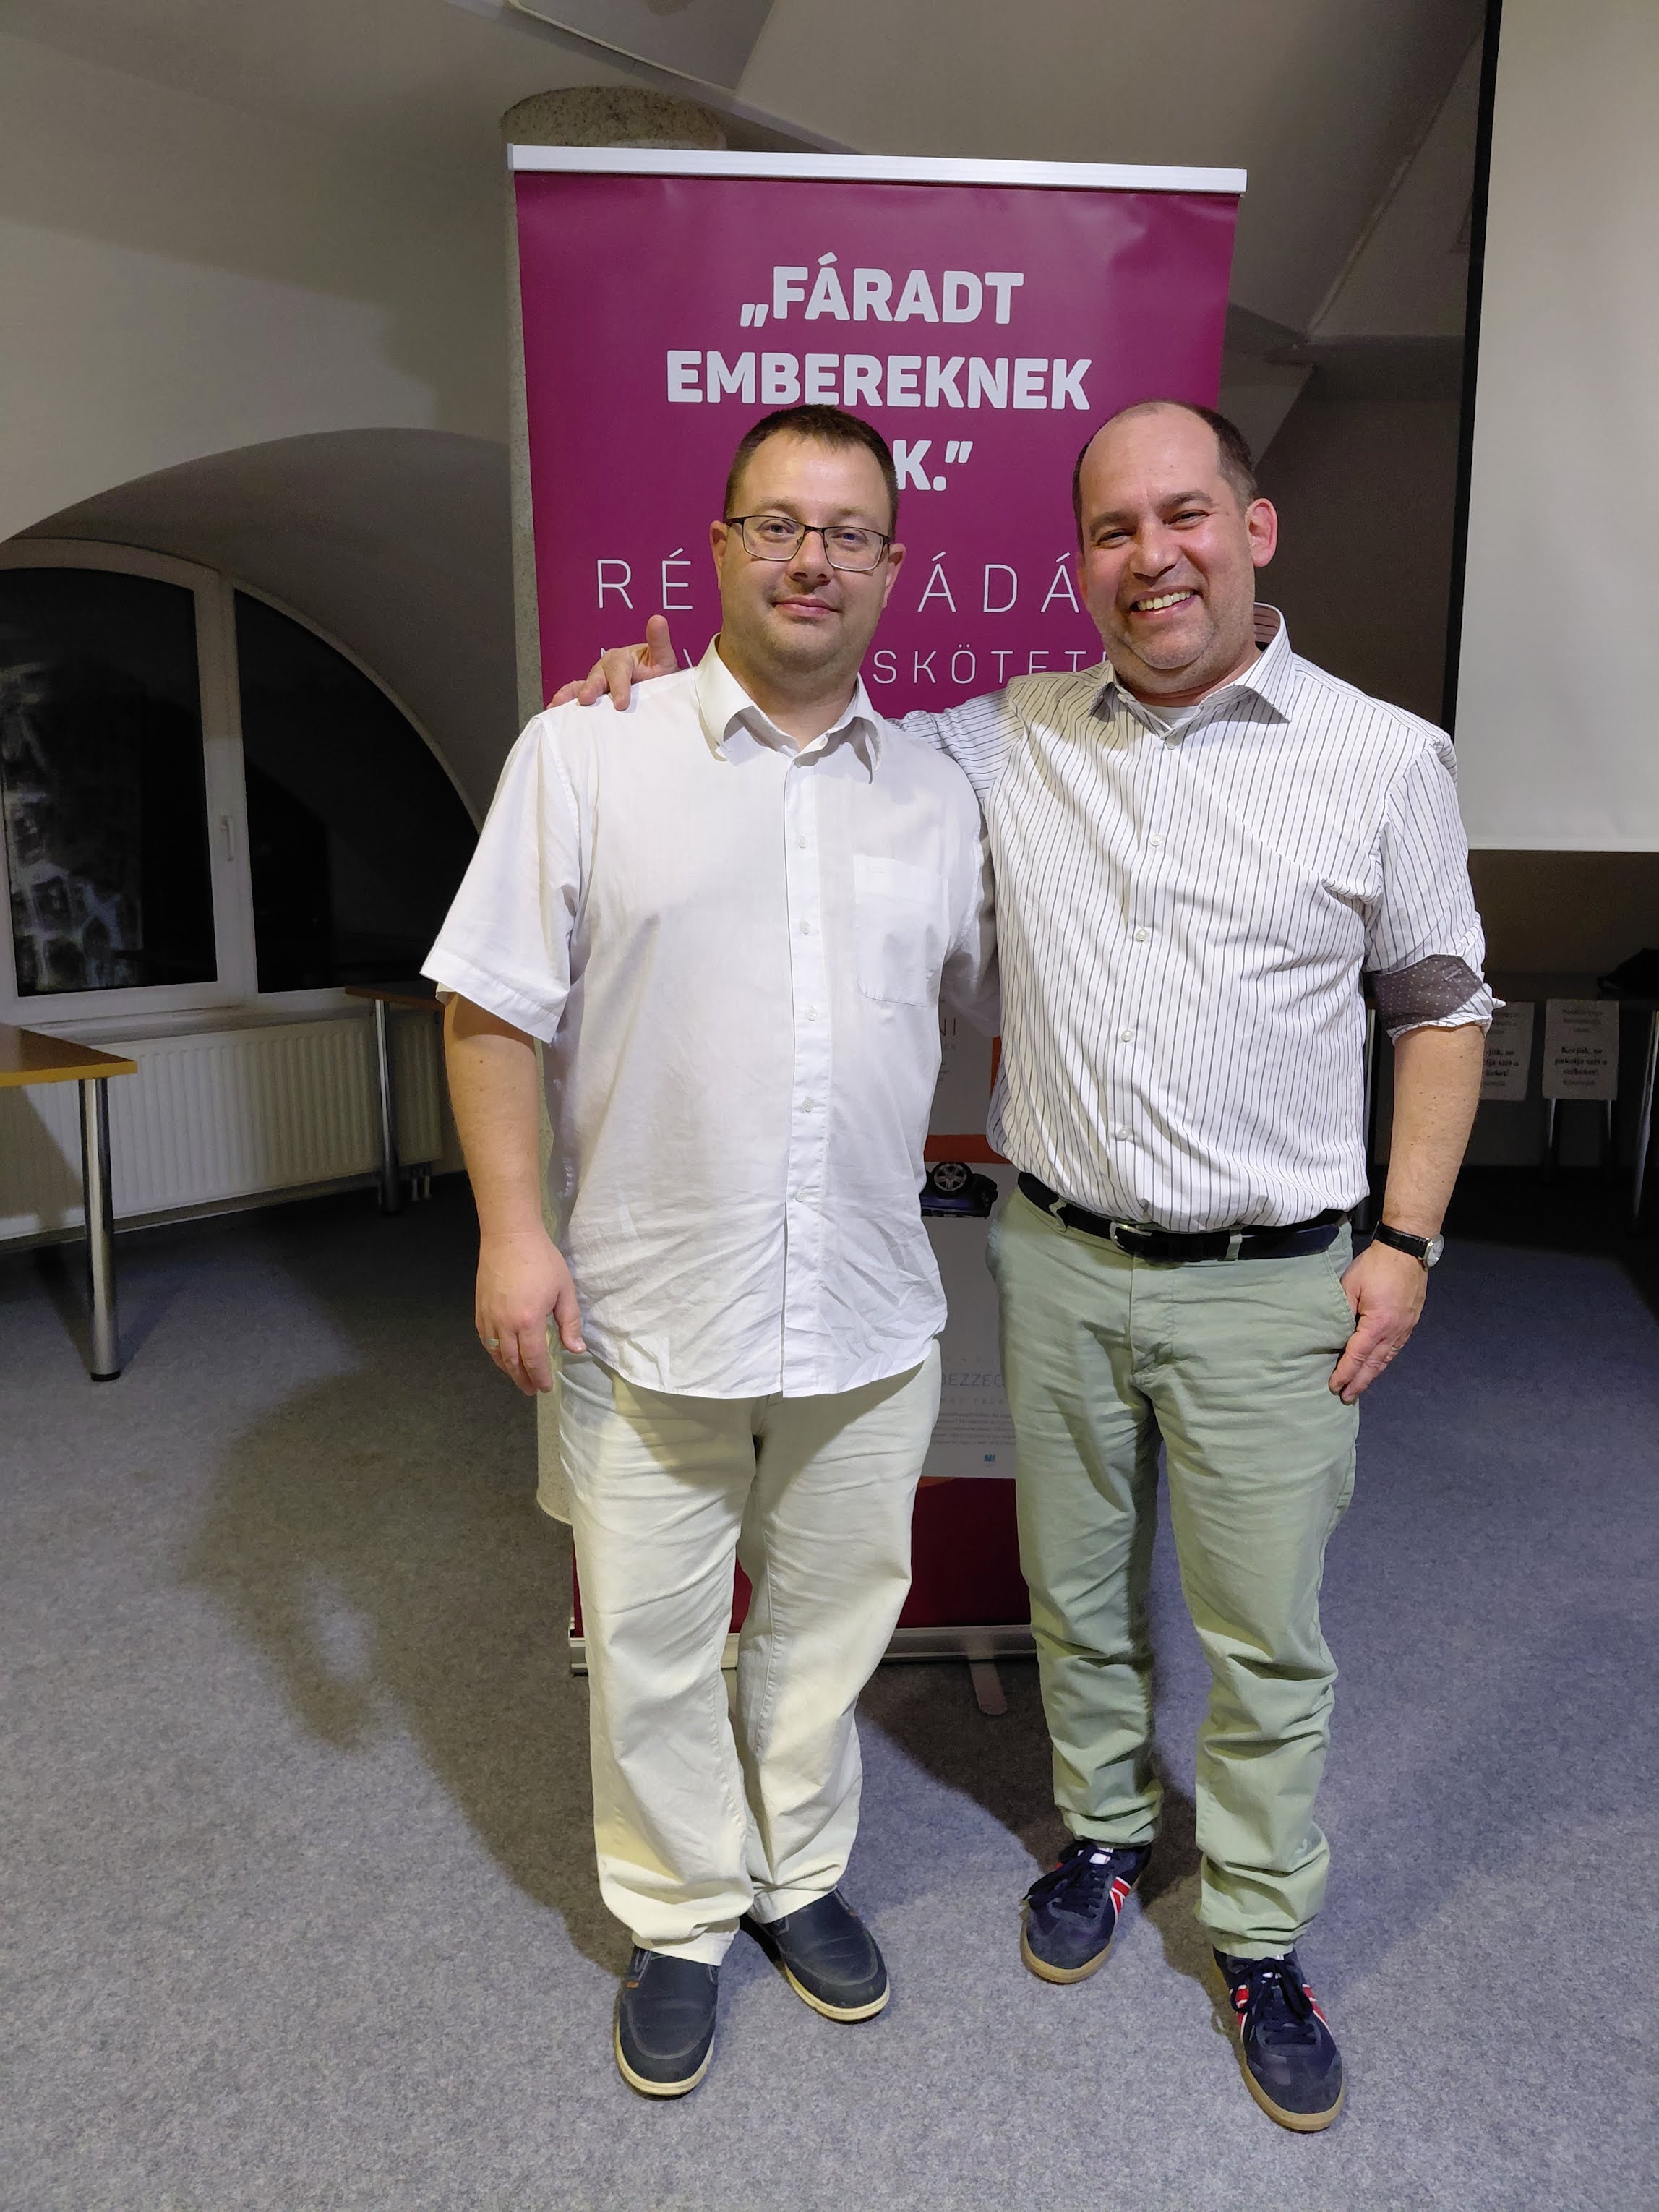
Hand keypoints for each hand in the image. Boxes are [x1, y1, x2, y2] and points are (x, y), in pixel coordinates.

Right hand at [475, 1226, 584, 1394]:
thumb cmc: (542, 1260)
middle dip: (523, 1379)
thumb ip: (570, 1322)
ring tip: (518, 1377)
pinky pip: (485, 1339)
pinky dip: (493, 1353)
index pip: (534, 1359)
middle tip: (531, 1390)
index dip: (540, 1377)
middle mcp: (505, 1323)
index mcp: (529, 1320)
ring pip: (496, 1353)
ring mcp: (489, 1316)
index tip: (546, 1388)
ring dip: (507, 1369)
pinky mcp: (479, 1308)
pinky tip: (501, 1356)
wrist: (509, 1236)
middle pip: (512, 1361)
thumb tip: (576, 1350)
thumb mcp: (564, 1290)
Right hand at [547, 613, 678, 708]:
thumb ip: (658, 640)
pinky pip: (575, 695)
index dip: (619, 686)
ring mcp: (597, 681)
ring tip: (557, 704)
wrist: (657, 688)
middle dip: (590, 688)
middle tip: (586, 700)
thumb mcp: (663, 656)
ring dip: (569, 694)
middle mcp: (605, 668)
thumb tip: (658, 619)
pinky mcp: (592, 695)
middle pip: (596, 677)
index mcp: (621, 658)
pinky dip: (565, 700)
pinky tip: (554, 709)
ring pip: (581, 686)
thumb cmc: (657, 671)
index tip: (622, 703)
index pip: (618, 670)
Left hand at [1327, 1237, 1427, 1402]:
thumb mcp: (1350, 1285)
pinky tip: (1378, 1366)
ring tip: (1360, 1387)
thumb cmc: (1376, 1265)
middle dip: (1359, 1382)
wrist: (1407, 1251)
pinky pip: (1395, 1349)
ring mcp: (1405, 1328)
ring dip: (1373, 1375)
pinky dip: (1384, 1361)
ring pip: (1387, 1359)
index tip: (1334, 1386)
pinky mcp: (1410, 1322)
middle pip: (1374, 1364)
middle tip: (1346, 1397)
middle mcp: (1395, 1331)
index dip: (1345, 1372)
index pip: (1357, 1355)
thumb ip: (1341, 1310)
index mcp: (1378, 1324)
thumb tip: (1335, 1331)